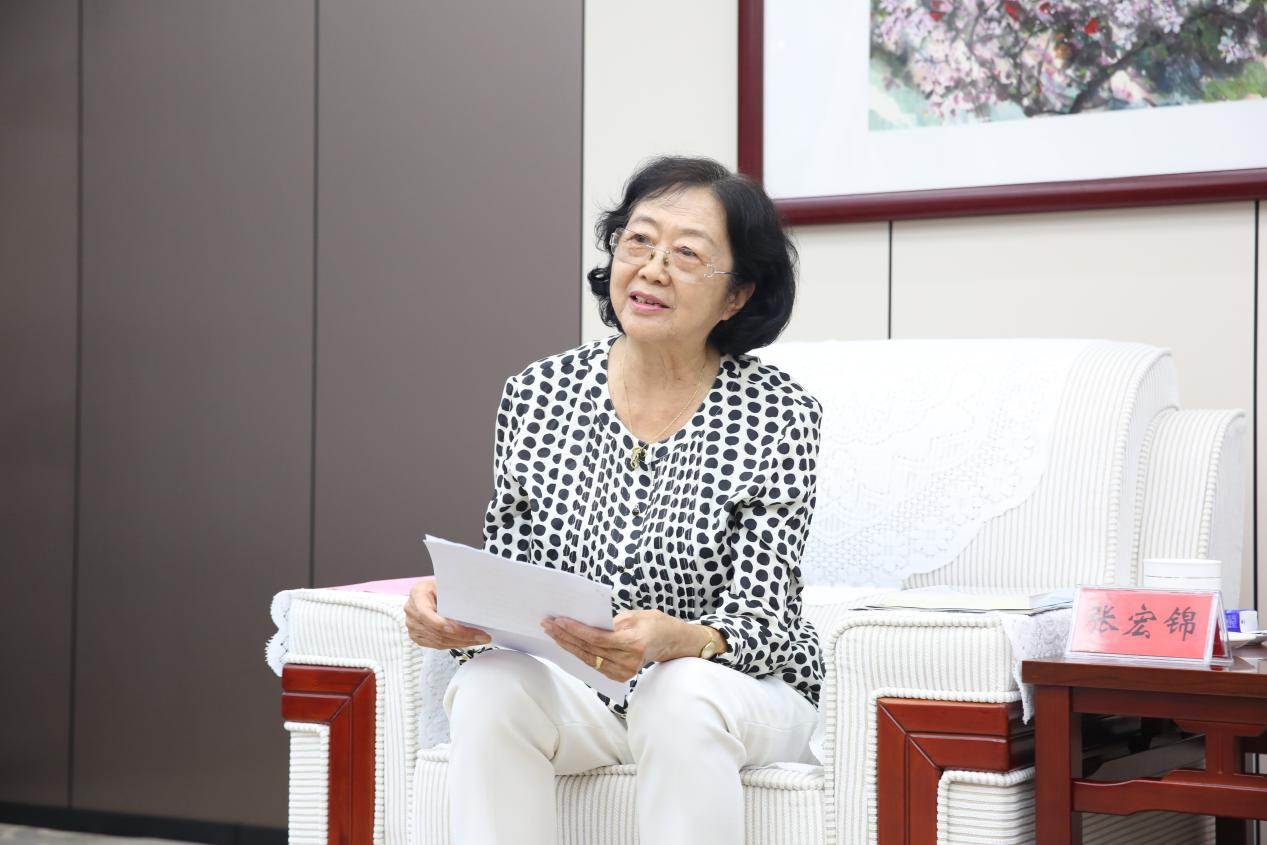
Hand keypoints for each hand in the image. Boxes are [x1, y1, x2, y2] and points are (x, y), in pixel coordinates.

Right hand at [404, 578, 490, 649]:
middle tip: (482, 636)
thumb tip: (474, 606)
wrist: (430, 592)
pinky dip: (453, 644)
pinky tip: (467, 641)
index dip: (445, 624)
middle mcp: (411, 611)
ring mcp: (412, 626)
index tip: (464, 630)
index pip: (427, 614)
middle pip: (436, 630)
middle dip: (462, 635)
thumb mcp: (446, 585)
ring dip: (461, 642)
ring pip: (438, 640)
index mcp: (417, 594)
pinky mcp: (417, 636)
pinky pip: (436, 645)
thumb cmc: (440, 587)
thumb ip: (454, 594)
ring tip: (478, 639)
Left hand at [540, 609, 680, 681]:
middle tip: (548, 624)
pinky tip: (566, 643)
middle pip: (588, 650)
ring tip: (552, 632)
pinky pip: (593, 664)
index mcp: (633, 643)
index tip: (558, 620)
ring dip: (567, 645)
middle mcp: (628, 661)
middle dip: (565, 636)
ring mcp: (623, 672)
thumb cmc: (654, 624)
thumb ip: (610, 621)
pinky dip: (578, 653)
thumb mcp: (635, 615)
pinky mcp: (619, 676)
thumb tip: (584, 621)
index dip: (576, 630)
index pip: (597, 638)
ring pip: (587, 658)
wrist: (671, 642)